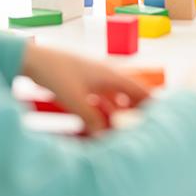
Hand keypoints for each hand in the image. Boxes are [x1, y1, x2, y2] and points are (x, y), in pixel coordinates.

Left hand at [21, 46, 149, 134]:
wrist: (33, 59)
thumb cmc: (55, 73)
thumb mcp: (75, 100)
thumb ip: (91, 119)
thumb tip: (105, 136)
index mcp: (110, 75)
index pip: (139, 89)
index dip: (152, 102)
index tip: (163, 114)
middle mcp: (105, 74)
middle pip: (129, 92)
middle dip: (137, 108)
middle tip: (145, 123)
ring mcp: (93, 77)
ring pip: (114, 95)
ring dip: (119, 110)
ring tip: (124, 127)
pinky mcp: (82, 81)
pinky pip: (100, 96)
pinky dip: (104, 108)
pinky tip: (101, 120)